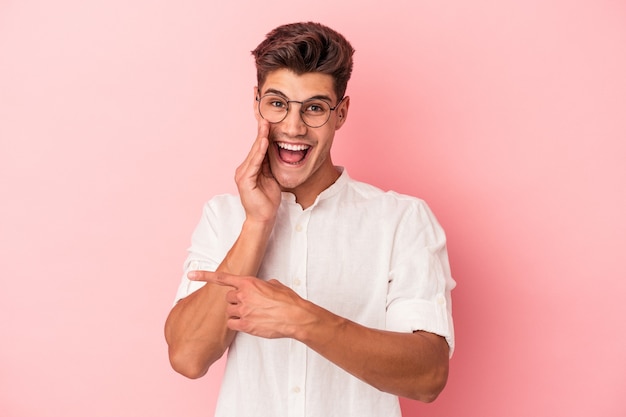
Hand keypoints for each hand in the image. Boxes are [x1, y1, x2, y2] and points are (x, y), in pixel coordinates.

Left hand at [188, 270, 308, 338]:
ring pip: (229, 311)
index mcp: (249, 282)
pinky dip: (237, 324)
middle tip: (247, 304)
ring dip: (236, 313)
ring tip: (252, 314)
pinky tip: (248, 323)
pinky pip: (232, 324)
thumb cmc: (288, 300)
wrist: (295, 316)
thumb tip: (261, 288)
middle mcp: (243, 295)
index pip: (222, 278)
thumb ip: (261, 285)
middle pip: (227, 298)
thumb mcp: (274, 285)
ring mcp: (243, 310)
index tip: (191, 275)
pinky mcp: (245, 325)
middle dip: (234, 301)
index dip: (204, 276)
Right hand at [235, 120, 280, 223]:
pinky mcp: (245, 180)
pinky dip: (260, 152)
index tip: (269, 123)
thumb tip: (275, 151)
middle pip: (255, 148)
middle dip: (261, 133)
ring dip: (261, 138)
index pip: (258, 149)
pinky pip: (254, 163)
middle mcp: (244, 169)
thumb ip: (270, 165)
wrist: (263, 218)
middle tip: (266, 118)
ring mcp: (243, 175)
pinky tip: (264, 142)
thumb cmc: (268, 201)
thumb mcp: (272, 178)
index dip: (263, 136)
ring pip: (254, 153)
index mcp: (250, 169)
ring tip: (266, 126)